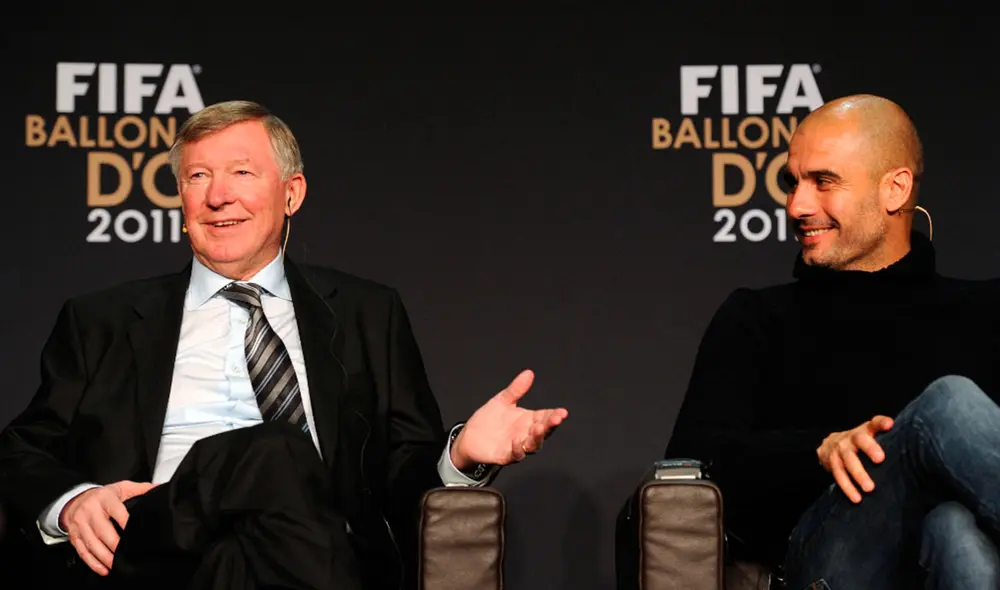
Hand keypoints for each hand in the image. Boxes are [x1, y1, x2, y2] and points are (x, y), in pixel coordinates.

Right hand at [59, 480, 156, 575]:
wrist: (75, 500)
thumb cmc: (103, 496)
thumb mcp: (121, 488)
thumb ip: (141, 489)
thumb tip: (159, 490)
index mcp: (105, 498)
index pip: (116, 510)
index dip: (125, 521)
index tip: (134, 533)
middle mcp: (90, 511)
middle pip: (102, 531)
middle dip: (114, 545)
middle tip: (125, 554)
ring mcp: (80, 524)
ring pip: (92, 543)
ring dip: (104, 557)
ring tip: (115, 564)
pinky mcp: (74, 536)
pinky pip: (82, 551)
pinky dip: (93, 562)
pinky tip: (103, 568)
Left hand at [450, 370, 567, 469]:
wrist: (470, 436)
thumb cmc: (489, 419)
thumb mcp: (502, 401)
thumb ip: (516, 389)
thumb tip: (529, 373)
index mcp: (528, 420)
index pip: (545, 417)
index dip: (555, 415)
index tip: (563, 412)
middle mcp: (526, 434)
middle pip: (543, 432)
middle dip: (551, 425)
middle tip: (557, 418)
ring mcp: (517, 446)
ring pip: (533, 445)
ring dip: (537, 437)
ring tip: (539, 427)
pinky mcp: (505, 456)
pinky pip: (515, 455)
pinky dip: (518, 449)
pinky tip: (517, 440)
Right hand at [817, 415, 893, 502]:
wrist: (830, 444)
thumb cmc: (860, 443)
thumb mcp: (871, 435)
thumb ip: (888, 438)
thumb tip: (915, 447)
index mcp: (865, 431)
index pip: (874, 423)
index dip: (881, 422)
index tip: (889, 424)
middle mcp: (851, 438)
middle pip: (860, 440)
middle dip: (869, 449)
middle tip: (880, 459)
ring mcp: (840, 450)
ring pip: (848, 461)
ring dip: (858, 475)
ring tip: (869, 489)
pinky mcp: (832, 462)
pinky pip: (839, 475)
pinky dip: (848, 487)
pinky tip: (857, 498)